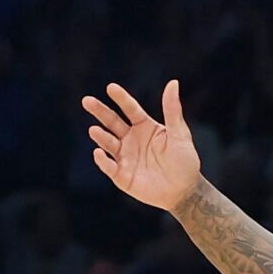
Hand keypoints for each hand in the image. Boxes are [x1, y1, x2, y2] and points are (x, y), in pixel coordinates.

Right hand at [85, 80, 201, 211]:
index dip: (121, 98)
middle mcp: (131, 139)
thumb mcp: (180, 134)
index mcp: (144, 126)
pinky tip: (98, 152)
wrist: (185, 191)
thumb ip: (172, 110)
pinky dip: (102, 160)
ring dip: (100, 136)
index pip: (130, 109)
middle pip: (112, 122)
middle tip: (87, 101)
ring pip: (108, 143)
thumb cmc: (184, 161)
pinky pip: (109, 166)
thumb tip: (173, 82)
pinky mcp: (122, 175)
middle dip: (100, 112)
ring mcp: (125, 156)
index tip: (111, 88)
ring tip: (94, 130)